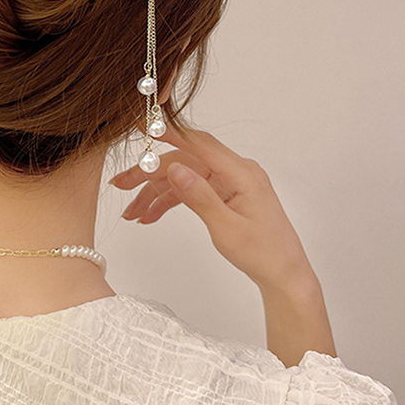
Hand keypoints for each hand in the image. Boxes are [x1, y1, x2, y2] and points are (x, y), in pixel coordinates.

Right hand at [110, 122, 316, 293]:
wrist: (284, 275)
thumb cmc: (264, 254)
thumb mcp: (227, 228)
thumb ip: (200, 196)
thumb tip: (175, 169)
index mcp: (242, 173)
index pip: (198, 144)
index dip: (168, 134)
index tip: (143, 128)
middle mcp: (234, 172)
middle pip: (183, 161)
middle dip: (149, 174)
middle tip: (120, 184)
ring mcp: (228, 183)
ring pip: (182, 177)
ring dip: (155, 192)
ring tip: (131, 212)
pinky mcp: (223, 194)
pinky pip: (190, 190)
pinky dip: (169, 201)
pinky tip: (150, 216)